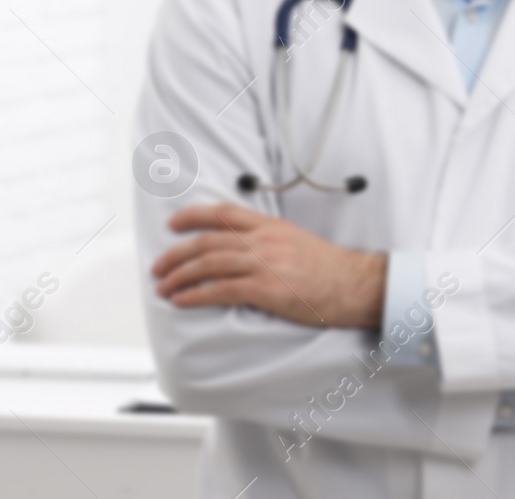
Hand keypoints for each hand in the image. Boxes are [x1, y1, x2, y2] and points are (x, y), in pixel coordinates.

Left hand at [152, 203, 385, 328]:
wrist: (356, 285)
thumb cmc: (330, 269)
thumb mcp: (298, 241)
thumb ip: (269, 240)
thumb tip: (240, 249)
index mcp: (272, 227)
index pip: (224, 213)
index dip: (193, 217)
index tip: (173, 224)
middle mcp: (265, 241)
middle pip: (208, 242)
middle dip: (176, 255)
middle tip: (158, 267)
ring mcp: (265, 263)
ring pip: (208, 265)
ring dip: (179, 277)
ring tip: (163, 288)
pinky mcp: (266, 288)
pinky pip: (220, 290)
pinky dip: (195, 295)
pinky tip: (182, 300)